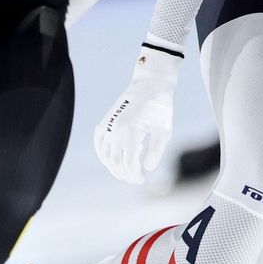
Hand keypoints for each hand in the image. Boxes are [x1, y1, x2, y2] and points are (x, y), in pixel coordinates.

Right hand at [95, 48, 180, 183]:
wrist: (150, 84)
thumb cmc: (160, 106)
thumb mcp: (164, 130)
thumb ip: (156, 151)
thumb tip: (147, 168)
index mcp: (131, 132)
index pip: (128, 164)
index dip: (134, 175)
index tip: (142, 179)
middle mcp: (116, 129)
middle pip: (115, 162)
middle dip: (125, 174)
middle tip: (135, 178)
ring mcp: (108, 124)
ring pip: (105, 154)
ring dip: (113, 166)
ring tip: (125, 172)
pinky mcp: (106, 120)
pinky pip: (98, 141)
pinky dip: (102, 153)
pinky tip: (111, 158)